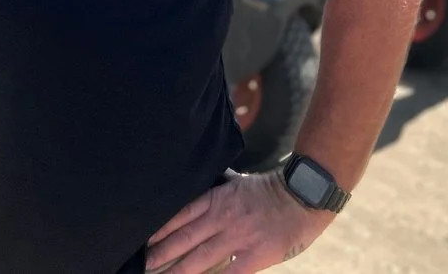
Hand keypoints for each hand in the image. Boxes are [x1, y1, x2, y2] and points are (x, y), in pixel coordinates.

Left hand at [144, 169, 330, 273]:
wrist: (304, 197)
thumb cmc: (271, 190)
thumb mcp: (238, 181)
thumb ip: (217, 188)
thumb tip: (197, 187)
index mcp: (219, 198)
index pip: (182, 214)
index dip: (161, 229)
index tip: (144, 240)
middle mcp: (224, 217)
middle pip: (185, 238)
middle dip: (162, 252)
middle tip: (143, 264)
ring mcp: (239, 237)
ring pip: (201, 257)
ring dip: (179, 270)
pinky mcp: (255, 255)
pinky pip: (230, 273)